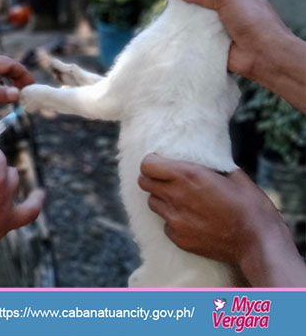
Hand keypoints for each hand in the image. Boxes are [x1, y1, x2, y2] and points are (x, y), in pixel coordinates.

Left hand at [138, 154, 272, 262]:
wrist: (258, 242)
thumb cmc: (251, 206)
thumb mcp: (233, 176)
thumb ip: (211, 167)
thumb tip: (203, 161)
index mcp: (188, 175)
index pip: (147, 165)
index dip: (152, 162)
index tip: (160, 162)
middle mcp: (176, 196)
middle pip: (144, 183)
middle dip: (153, 179)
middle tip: (167, 180)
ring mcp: (175, 219)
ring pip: (152, 203)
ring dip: (161, 199)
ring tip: (180, 200)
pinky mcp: (178, 238)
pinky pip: (165, 224)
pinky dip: (172, 220)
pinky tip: (190, 220)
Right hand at [176, 0, 289, 80]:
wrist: (263, 55)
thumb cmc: (253, 21)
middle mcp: (227, 9)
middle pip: (201, 0)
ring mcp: (219, 27)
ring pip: (196, 18)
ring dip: (183, 17)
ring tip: (163, 10)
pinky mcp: (212, 43)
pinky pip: (194, 36)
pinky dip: (184, 34)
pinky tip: (170, 29)